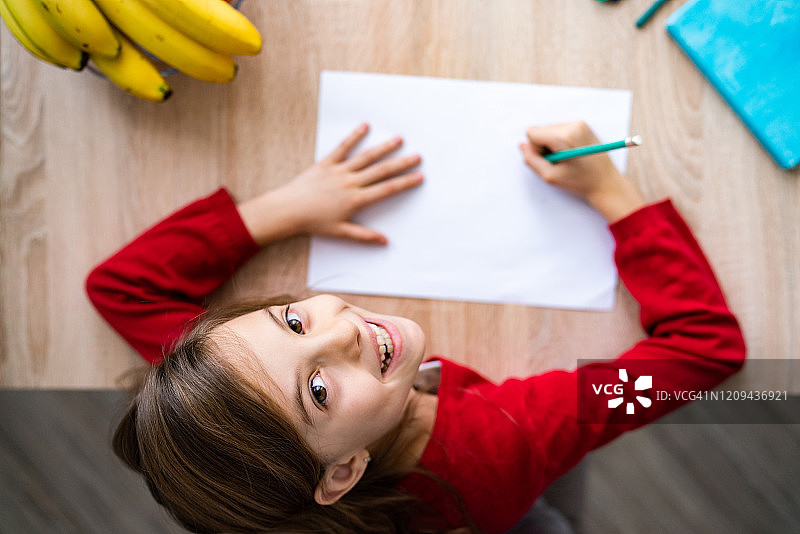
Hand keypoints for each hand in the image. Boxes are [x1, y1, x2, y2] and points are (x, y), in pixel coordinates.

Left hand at [238, 123, 422, 244]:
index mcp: (356, 200)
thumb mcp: (340, 232)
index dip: (405, 182)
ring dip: (384, 147)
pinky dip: (354, 136)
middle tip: (417, 156)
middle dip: (402, 163)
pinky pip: (342, 147)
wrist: (289, 210)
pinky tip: (365, 126)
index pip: (387, 189)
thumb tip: (384, 240)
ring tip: (398, 139)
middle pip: (381, 170)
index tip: (419, 176)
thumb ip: (364, 236)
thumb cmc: (313, 222)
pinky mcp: (326, 163)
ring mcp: (339, 171)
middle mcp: (350, 183)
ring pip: (366, 157)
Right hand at [519, 121, 644, 221]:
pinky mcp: (583, 125)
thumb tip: (522, 146)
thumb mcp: (550, 176)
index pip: (532, 132)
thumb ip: (531, 160)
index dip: (535, 149)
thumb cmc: (580, 182)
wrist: (606, 182)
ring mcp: (579, 123)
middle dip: (544, 146)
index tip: (549, 160)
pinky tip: (571, 153)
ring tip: (566, 158)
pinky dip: (560, 141)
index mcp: (565, 137)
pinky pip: (559, 129)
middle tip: (559, 161)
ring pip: (549, 130)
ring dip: (552, 144)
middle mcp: (573, 125)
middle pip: (540, 130)